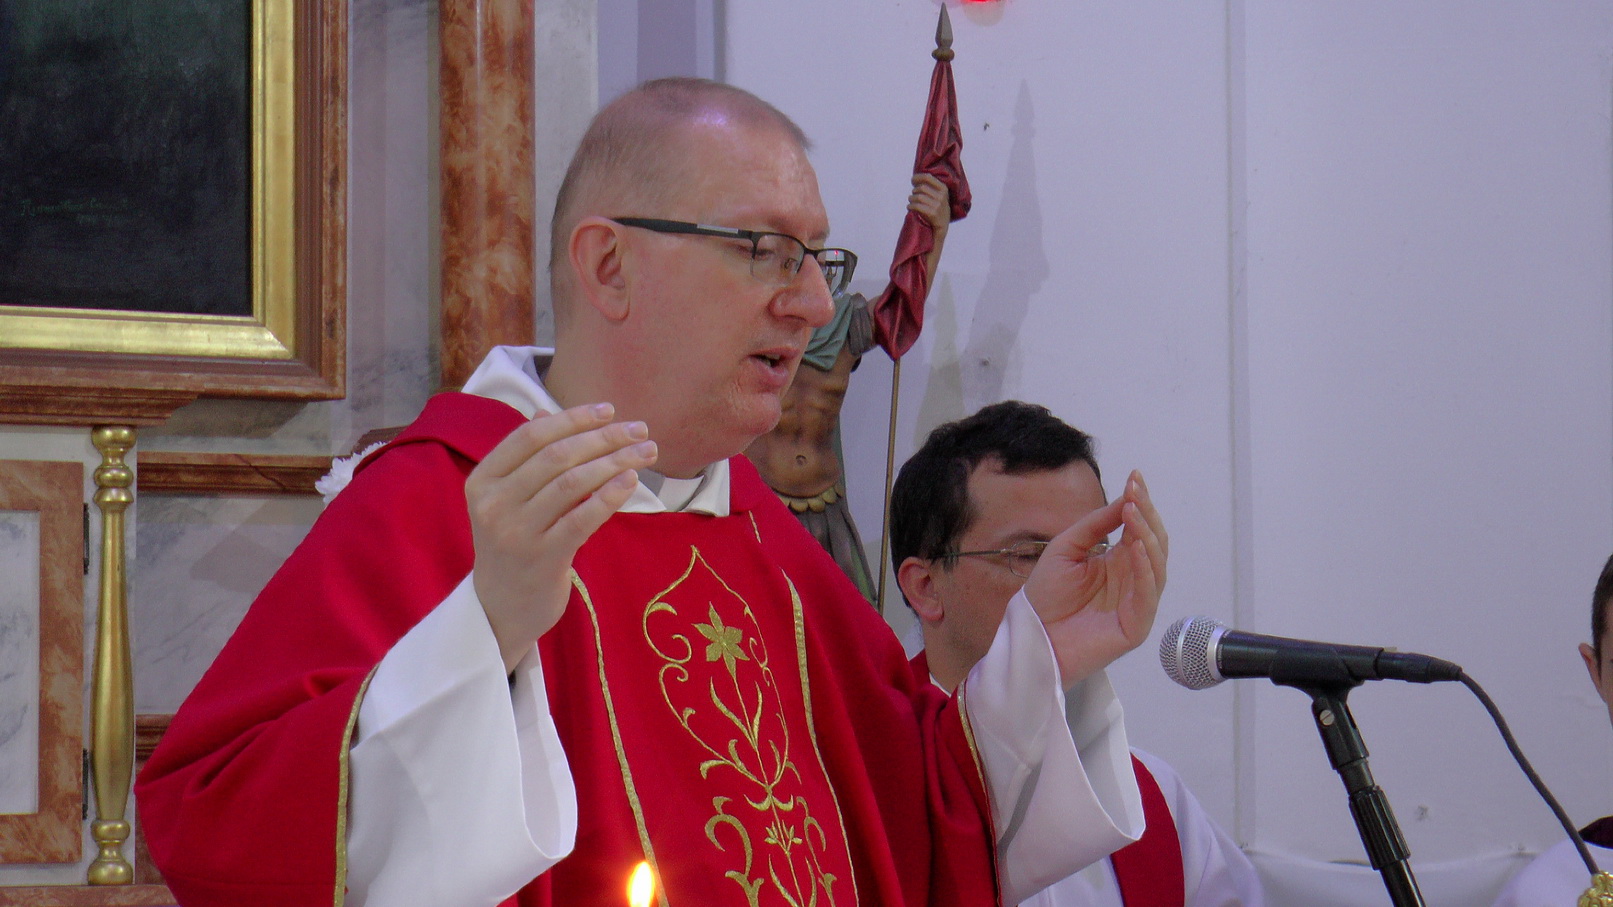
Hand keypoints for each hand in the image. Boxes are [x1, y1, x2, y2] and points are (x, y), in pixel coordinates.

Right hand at [464, 403, 657, 670]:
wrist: (500, 608)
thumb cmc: (514, 544)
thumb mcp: (508, 499)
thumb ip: (526, 458)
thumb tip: (547, 413)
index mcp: (483, 480)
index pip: (531, 436)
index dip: (573, 418)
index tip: (610, 410)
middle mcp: (494, 504)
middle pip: (557, 456)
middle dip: (604, 438)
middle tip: (641, 429)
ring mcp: (517, 533)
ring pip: (573, 483)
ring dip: (615, 462)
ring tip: (646, 452)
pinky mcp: (543, 559)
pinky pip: (581, 519)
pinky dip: (609, 496)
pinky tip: (631, 481)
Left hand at [908, 172, 951, 236]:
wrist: (942, 226)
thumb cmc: (936, 208)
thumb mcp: (938, 195)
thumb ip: (930, 187)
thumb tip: (914, 178)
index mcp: (943, 188)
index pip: (927, 177)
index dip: (917, 178)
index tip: (913, 181)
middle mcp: (941, 196)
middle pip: (921, 188)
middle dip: (914, 191)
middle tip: (913, 196)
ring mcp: (938, 205)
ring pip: (918, 197)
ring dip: (911, 199)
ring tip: (910, 201)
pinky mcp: (933, 213)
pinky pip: (917, 206)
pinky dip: (910, 206)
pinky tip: (909, 207)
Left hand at [1022, 471, 1167, 687]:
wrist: (1032, 634)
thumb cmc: (1046, 596)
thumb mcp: (1066, 548)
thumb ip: (1095, 525)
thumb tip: (1125, 499)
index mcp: (1119, 562)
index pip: (1139, 528)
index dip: (1140, 503)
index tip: (1135, 477)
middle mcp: (1133, 579)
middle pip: (1154, 542)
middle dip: (1146, 514)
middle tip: (1136, 492)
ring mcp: (1137, 603)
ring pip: (1156, 565)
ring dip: (1147, 536)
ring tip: (1134, 513)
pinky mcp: (1136, 625)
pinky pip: (1147, 594)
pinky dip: (1146, 569)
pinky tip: (1137, 547)